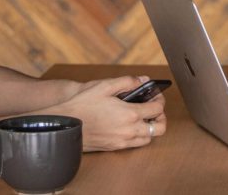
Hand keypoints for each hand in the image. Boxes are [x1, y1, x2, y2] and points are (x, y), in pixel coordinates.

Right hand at [48, 76, 166, 150]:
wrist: (65, 124)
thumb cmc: (83, 104)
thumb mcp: (105, 86)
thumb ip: (127, 81)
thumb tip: (142, 80)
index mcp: (130, 114)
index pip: (157, 109)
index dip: (160, 100)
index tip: (156, 95)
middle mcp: (130, 130)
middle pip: (160, 128)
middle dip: (161, 117)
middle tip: (154, 109)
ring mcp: (123, 141)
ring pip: (149, 139)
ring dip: (150, 128)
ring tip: (143, 117)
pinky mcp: (115, 148)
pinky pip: (135, 144)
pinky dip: (139, 136)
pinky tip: (130, 126)